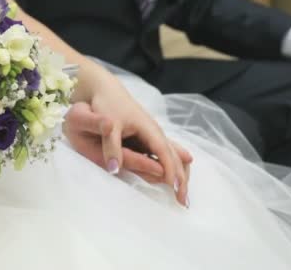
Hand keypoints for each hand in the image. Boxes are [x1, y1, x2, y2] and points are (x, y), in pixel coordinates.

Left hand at [65, 78, 192, 205]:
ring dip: (181, 175)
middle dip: (181, 179)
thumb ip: (111, 146)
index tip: (176, 191)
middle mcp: (156, 133)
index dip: (171, 172)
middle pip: (175, 158)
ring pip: (174, 156)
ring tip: (183, 194)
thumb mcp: (107, 125)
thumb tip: (114, 169)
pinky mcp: (149, 137)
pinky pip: (167, 154)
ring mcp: (153, 135)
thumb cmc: (106, 105)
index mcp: (150, 130)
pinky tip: (177, 176)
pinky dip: (174, 167)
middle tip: (184, 202)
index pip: (164, 154)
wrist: (105, 89)